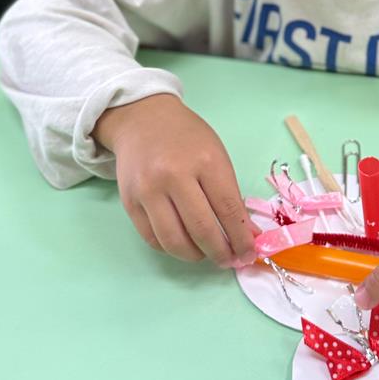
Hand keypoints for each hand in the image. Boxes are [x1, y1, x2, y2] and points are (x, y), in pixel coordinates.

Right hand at [94, 94, 255, 266]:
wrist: (143, 119)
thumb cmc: (187, 136)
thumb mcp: (216, 155)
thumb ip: (230, 194)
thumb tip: (245, 233)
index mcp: (205, 161)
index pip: (228, 209)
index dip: (241, 237)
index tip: (248, 253)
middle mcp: (175, 176)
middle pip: (202, 229)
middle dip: (220, 253)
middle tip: (228, 260)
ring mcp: (148, 190)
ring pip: (174, 240)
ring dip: (195, 256)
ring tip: (206, 255)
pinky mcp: (130, 202)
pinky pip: (152, 238)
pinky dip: (171, 248)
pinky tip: (183, 244)